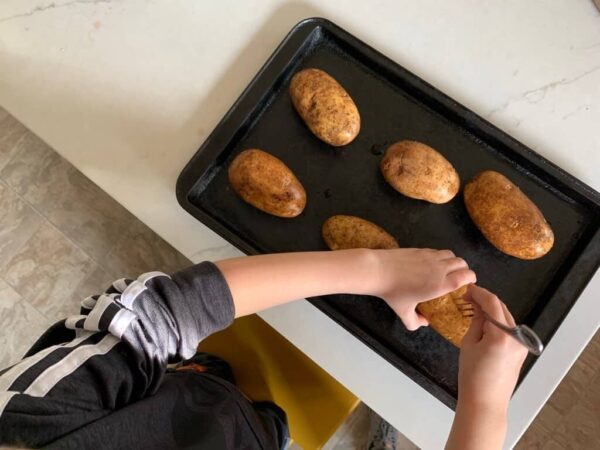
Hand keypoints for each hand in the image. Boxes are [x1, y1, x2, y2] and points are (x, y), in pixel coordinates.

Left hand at [370, 249, 475, 329]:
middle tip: (459, 277)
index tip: (468, 283)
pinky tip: (432, 263)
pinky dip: (441, 256)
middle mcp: (439, 268)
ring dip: (453, 261)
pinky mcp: (421, 249)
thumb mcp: (403, 312)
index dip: (471, 278)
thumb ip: (415, 321)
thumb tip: (423, 323)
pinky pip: (438, 251)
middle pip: (462, 263)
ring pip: (451, 255)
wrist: (379, 270)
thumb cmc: (393, 293)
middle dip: (464, 270)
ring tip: (447, 269)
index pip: (466, 277)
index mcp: (440, 285)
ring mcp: (431, 256)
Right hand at [446, 285, 527, 449]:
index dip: (479, 292)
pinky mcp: (521, 350)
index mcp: (501, 335)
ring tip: (474, 308)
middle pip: (501, 307)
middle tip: (468, 297)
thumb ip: (476, 321)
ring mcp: (521, 343)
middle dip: (485, 300)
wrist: (485, 401)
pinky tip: (485, 322)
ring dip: (492, 310)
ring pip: (506, 316)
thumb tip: (476, 306)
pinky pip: (510, 328)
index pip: (492, 303)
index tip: (467, 289)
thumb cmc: (473, 376)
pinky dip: (498, 321)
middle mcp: (516, 337)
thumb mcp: (469, 344)